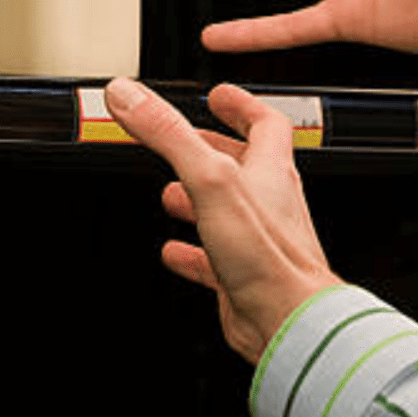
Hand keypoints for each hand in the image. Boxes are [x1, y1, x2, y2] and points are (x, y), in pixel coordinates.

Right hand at [104, 77, 344, 365]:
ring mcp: (256, 242)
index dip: (241, 105)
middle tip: (186, 141)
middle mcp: (268, 204)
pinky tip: (173, 253)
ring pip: (226, 211)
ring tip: (170, 193)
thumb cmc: (268, 256)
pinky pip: (215, 259)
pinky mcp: (244, 277)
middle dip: (211, 149)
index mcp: (269, 172)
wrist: (289, 322)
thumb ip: (168, 134)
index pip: (265, 124)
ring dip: (198, 199)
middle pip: (243, 166)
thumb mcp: (209, 180)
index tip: (218, 96)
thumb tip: (128, 95)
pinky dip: (191, 252)